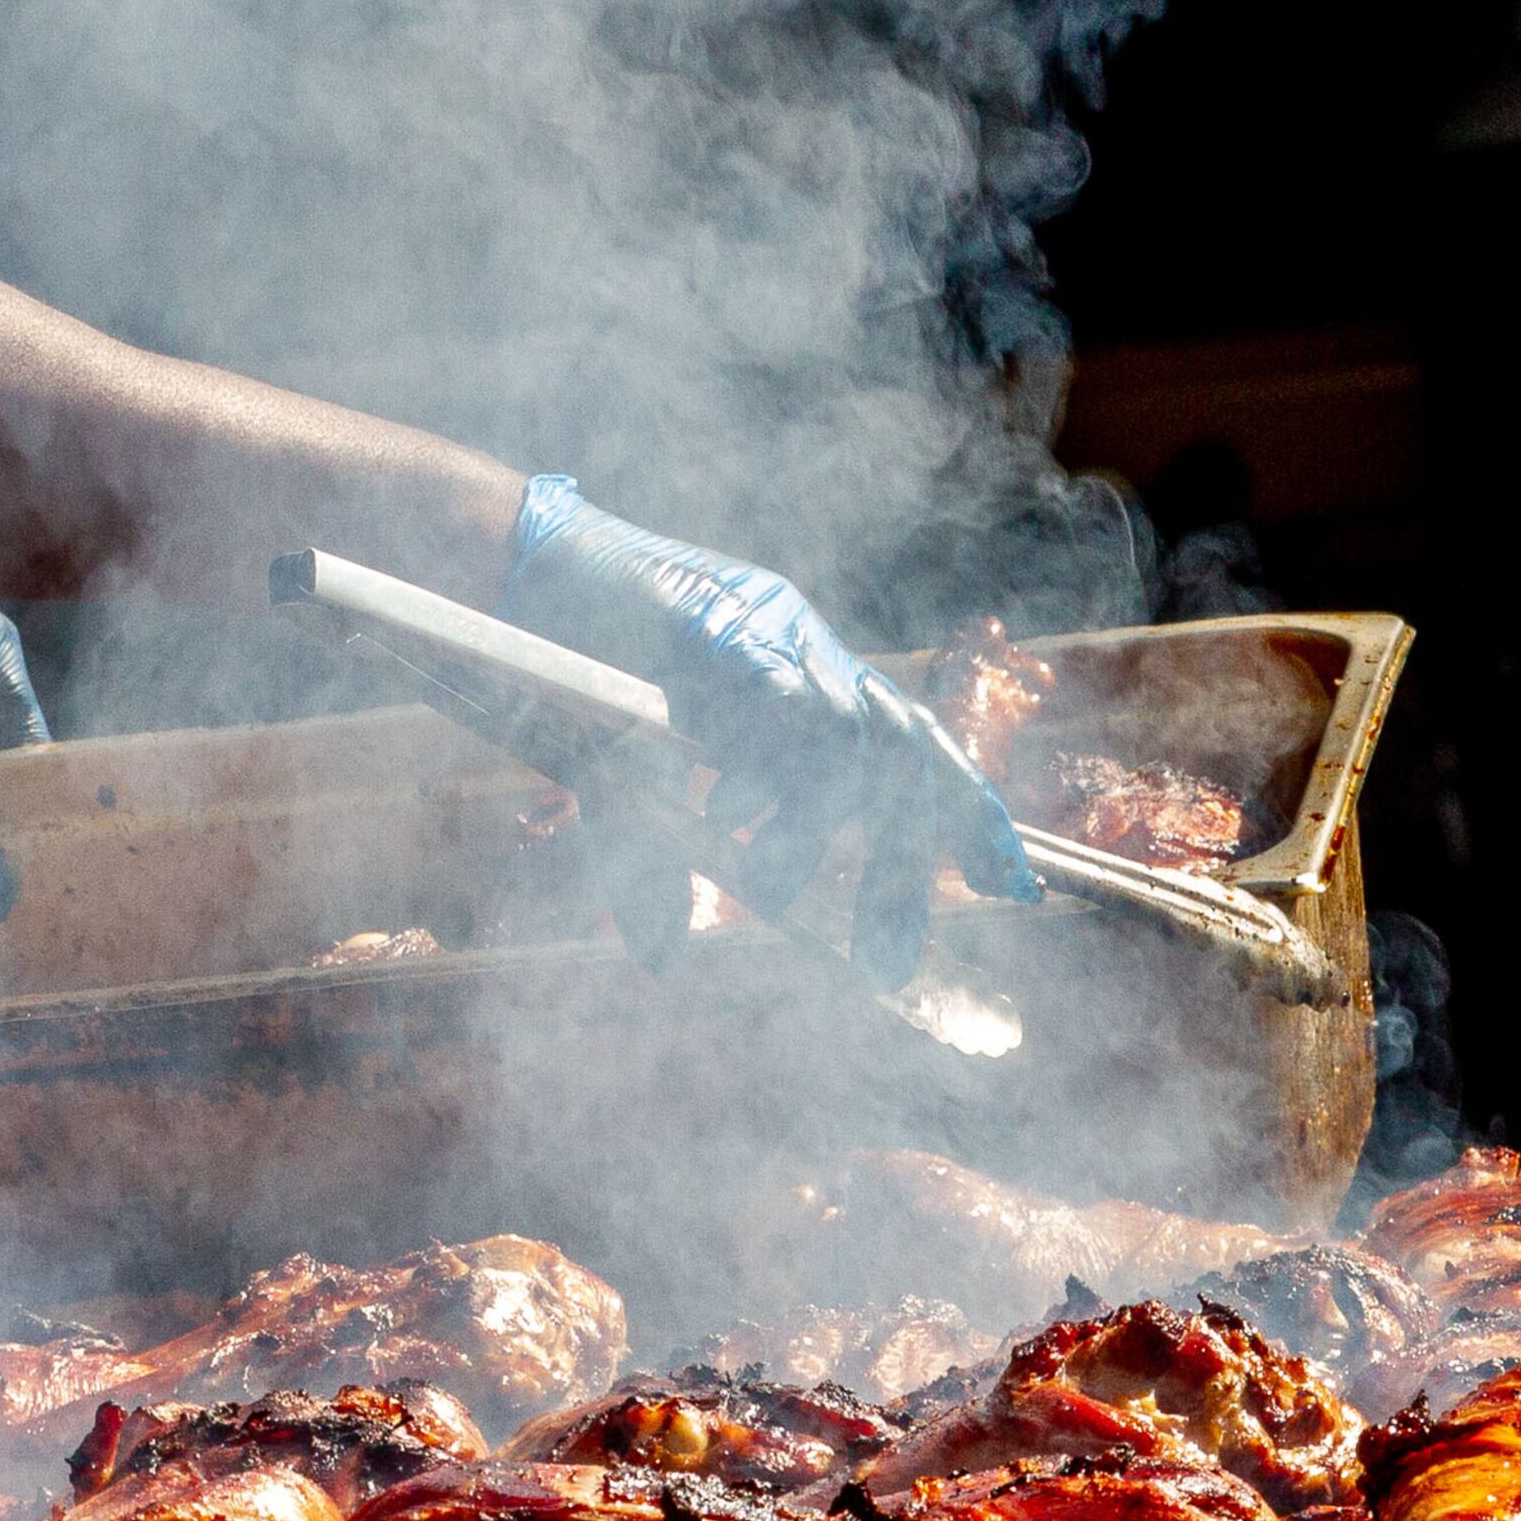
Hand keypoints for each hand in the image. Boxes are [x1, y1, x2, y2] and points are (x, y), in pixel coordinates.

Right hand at [499, 476, 1036, 980]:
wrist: (511, 565)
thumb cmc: (563, 657)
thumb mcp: (614, 775)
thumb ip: (649, 855)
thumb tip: (663, 954)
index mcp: (794, 667)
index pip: (907, 737)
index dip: (965, 809)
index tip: (1009, 884)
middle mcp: (799, 643)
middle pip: (905, 743)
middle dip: (913, 852)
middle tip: (890, 955)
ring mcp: (763, 628)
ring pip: (849, 733)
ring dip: (817, 828)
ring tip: (773, 885)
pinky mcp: (718, 623)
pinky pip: (778, 704)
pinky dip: (769, 775)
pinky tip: (728, 819)